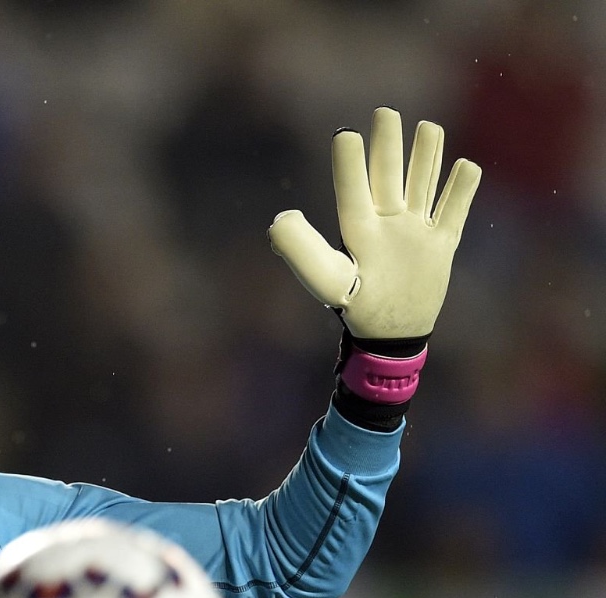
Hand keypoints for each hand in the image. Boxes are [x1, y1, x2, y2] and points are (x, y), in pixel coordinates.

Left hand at [268, 108, 480, 339]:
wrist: (391, 336)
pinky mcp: (440, 245)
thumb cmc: (357, 308)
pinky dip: (461, 191)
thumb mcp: (327, 279)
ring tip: (428, 127)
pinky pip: (454, 213)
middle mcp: (387, 224)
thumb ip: (302, 251)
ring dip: (426, 157)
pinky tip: (467, 167)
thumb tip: (278, 220)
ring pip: (422, 185)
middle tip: (385, 112)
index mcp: (360, 230)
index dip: (350, 164)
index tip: (345, 134)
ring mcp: (415, 232)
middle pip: (389, 177)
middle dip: (389, 146)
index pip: (354, 191)